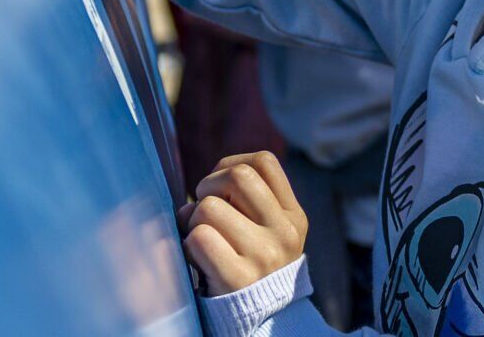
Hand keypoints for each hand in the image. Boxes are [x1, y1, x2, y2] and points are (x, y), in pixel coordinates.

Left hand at [177, 152, 307, 295]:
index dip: (232, 165)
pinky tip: (197, 257)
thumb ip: (251, 200)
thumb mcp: (270, 232)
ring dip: (194, 219)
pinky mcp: (238, 279)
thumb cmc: (252, 266)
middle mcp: (285, 233)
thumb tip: (206, 182)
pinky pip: (199, 237)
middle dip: (209, 186)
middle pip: (237, 176)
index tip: (222, 187)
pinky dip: (189, 244)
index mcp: (294, 217)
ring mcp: (264, 256)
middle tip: (204, 209)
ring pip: (210, 207)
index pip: (264, 162)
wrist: (262, 323)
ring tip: (201, 238)